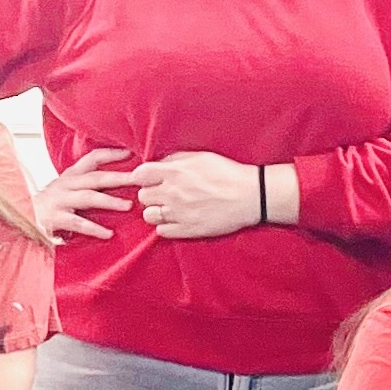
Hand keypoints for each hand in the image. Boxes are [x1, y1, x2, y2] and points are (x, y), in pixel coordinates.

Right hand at [33, 146, 144, 242]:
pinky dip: (94, 229)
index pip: (92, 159)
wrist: (20, 220)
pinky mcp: (54, 218)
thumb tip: (119, 183)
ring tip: (128, 206)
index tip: (132, 154)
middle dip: (119, 177)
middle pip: (95, 178)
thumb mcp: (66, 191)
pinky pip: (77, 223)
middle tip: (140, 180)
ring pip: (88, 197)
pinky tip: (108, 234)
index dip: (111, 154)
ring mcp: (58, 201)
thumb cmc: (48, 207)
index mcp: (70, 177)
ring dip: (109, 201)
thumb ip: (88, 186)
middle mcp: (64, 185)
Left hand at [135, 152, 261, 239]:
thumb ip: (176, 159)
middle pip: (142, 196)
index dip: (143, 177)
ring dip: (156, 212)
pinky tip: (178, 220)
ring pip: (148, 216)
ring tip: (169, 209)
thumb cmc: (228, 174)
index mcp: (174, 172)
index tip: (150, 179)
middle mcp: (172, 193)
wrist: (251, 196)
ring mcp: (179, 213)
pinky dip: (166, 227)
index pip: (139, 175)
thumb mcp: (201, 157)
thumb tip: (159, 163)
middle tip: (164, 194)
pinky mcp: (188, 230)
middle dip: (151, 194)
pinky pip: (162, 232)